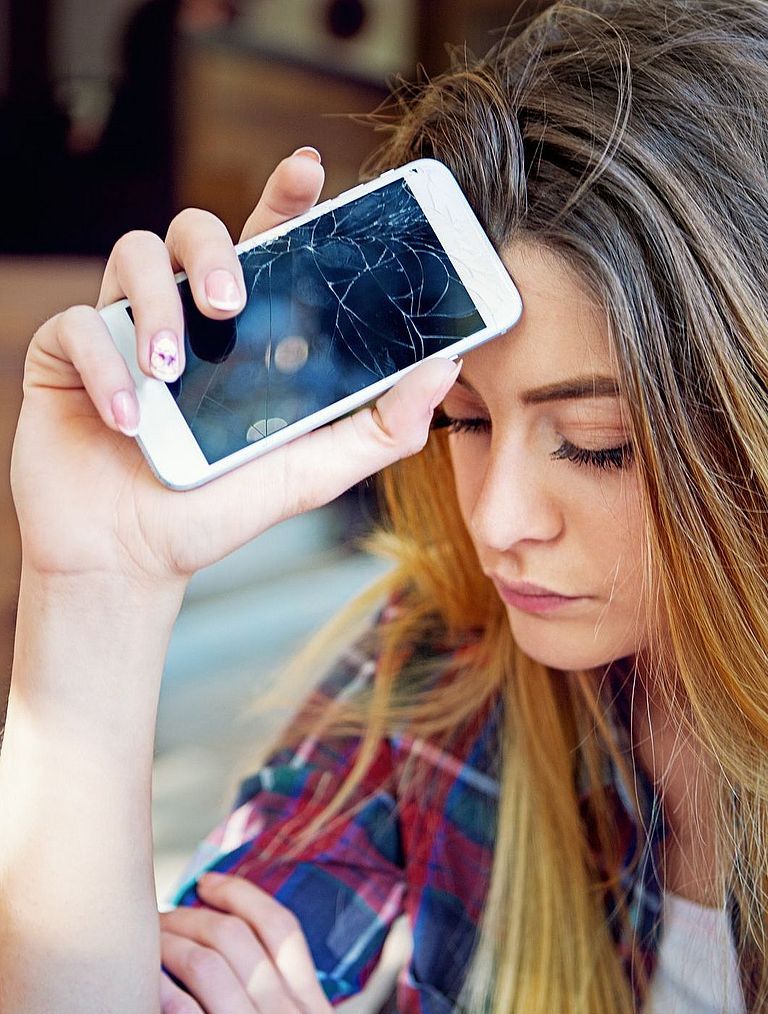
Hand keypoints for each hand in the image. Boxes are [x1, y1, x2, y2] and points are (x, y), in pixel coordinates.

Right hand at [12, 150, 460, 592]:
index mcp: (246, 331)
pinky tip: (129, 420)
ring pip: (133, 254)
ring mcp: (125, 328)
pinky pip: (77, 323)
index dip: (284, 198)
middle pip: (196, 229)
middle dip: (214, 251)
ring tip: (172, 369)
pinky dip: (106, 366)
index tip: (308, 170)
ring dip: (158, 305)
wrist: (134, 558)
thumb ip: (382, 426)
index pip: (267, 244)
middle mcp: (186, 316)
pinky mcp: (68, 353)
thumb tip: (445, 367)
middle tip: (232, 303)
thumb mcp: (314, 471)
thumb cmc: (220, 508)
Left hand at [159, 873, 335, 1013]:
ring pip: (206, 966)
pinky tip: (148, 982)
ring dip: (169, 945)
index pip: (282, 927)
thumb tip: (234, 942)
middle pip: (237, 938)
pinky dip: (163, 990)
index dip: (240, 894)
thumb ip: (282, 998)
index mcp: (313, 1008)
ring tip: (147, 945)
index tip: (206, 881)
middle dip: (192, 915)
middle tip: (161, 917)